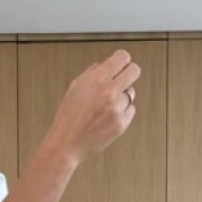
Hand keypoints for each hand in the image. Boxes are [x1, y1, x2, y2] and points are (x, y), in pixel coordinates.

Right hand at [46, 49, 140, 165]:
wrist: (67, 144)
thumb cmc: (68, 118)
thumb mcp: (74, 88)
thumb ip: (91, 74)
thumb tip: (104, 65)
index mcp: (96, 79)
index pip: (122, 58)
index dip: (122, 60)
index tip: (121, 64)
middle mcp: (108, 91)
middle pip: (134, 71)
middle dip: (129, 74)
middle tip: (123, 80)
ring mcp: (117, 108)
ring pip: (131, 93)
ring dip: (122, 97)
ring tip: (106, 107)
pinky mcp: (122, 123)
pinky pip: (130, 110)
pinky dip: (122, 112)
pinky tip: (108, 117)